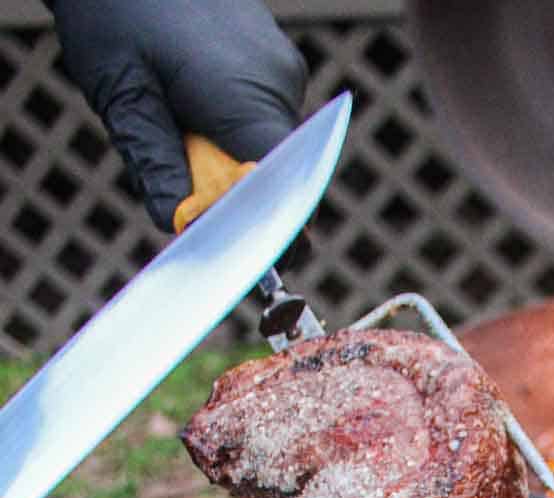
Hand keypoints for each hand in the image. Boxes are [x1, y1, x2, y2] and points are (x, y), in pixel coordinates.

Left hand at [47, 0, 306, 231]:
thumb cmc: (118, 9)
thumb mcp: (123, 93)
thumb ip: (156, 164)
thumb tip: (181, 225)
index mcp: (246, 96)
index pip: (283, 187)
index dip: (272, 232)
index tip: (254, 264)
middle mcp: (278, 82)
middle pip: (274, 173)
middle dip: (232, 192)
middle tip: (177, 179)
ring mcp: (279, 67)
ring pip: (262, 145)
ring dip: (224, 157)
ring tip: (173, 120)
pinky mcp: (272, 59)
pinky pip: (258, 115)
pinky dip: (227, 127)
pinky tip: (188, 100)